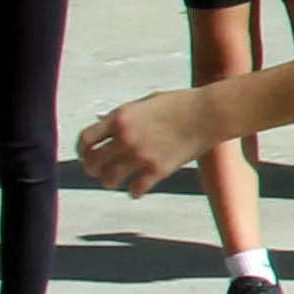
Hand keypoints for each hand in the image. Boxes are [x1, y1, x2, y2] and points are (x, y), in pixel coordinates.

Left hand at [77, 89, 203, 192]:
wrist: (210, 113)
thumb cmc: (181, 103)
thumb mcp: (147, 102)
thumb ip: (125, 115)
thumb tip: (104, 122)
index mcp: (120, 118)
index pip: (86, 139)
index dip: (83, 149)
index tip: (87, 154)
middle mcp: (125, 138)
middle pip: (93, 162)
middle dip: (92, 168)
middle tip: (97, 170)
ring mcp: (141, 156)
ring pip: (110, 179)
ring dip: (110, 181)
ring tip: (115, 181)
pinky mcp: (158, 170)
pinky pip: (136, 189)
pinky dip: (134, 191)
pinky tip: (137, 190)